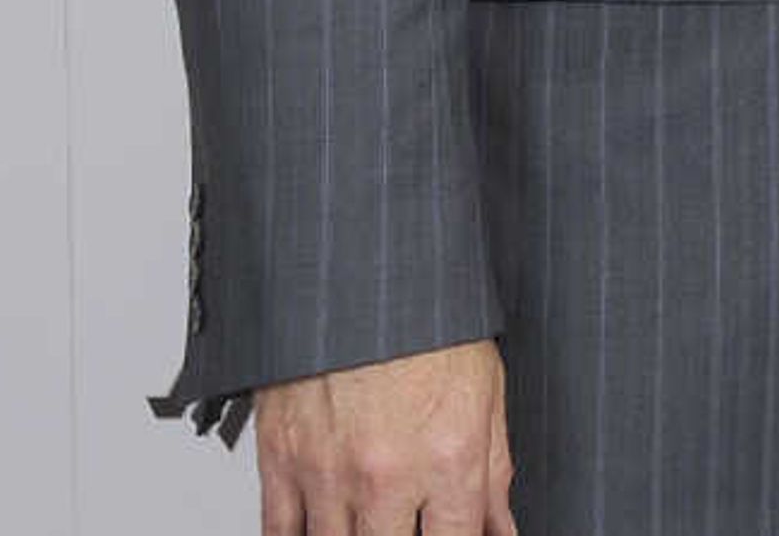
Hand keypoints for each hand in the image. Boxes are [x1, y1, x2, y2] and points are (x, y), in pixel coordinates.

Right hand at [252, 339, 516, 535]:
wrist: (363, 269)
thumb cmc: (428, 321)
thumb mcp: (484, 392)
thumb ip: (493, 474)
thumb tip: (500, 529)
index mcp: (447, 459)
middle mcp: (387, 475)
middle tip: (403, 520)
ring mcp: (328, 472)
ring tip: (370, 519)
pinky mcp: (281, 457)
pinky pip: (279, 532)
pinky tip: (319, 529)